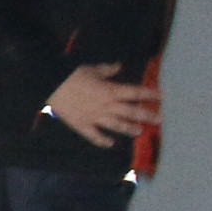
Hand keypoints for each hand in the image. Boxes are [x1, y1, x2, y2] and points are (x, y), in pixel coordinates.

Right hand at [45, 62, 159, 147]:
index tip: (160, 95)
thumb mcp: (91, 69)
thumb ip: (107, 70)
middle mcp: (107, 106)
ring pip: (117, 125)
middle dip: (147, 115)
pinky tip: (110, 143)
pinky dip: (102, 141)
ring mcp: (95, 117)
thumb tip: (118, 66)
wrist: (51, 87)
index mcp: (111, 91)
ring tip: (139, 131)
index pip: (135, 92)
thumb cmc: (72, 75)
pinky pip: (94, 135)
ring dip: (129, 128)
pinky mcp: (82, 125)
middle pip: (131, 112)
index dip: (149, 93)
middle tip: (159, 119)